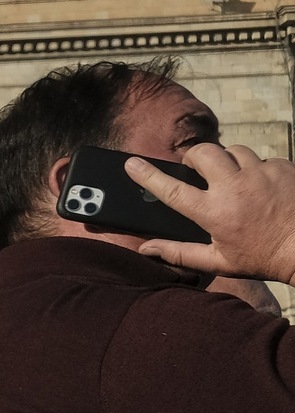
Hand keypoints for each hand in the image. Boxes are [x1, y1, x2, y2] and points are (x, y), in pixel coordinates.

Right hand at [130, 144, 294, 280]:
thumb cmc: (263, 258)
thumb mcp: (219, 262)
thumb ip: (180, 253)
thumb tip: (147, 249)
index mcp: (214, 212)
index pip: (172, 189)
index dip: (148, 175)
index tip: (132, 164)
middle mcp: (234, 188)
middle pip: (203, 153)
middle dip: (194, 157)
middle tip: (196, 168)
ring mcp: (261, 174)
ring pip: (234, 150)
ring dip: (228, 161)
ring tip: (233, 178)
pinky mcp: (283, 168)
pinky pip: (263, 159)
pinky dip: (258, 169)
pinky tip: (261, 186)